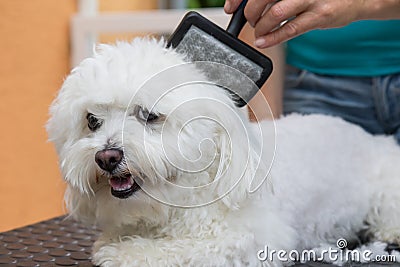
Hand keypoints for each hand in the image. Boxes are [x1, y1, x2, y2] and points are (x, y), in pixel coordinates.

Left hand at [224, 0, 399, 47]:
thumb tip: (246, 6)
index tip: (231, 7)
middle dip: (250, 13)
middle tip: (251, 21)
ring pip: (274, 13)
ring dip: (260, 27)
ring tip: (259, 32)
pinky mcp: (320, 15)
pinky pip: (290, 29)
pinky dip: (272, 38)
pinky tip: (264, 42)